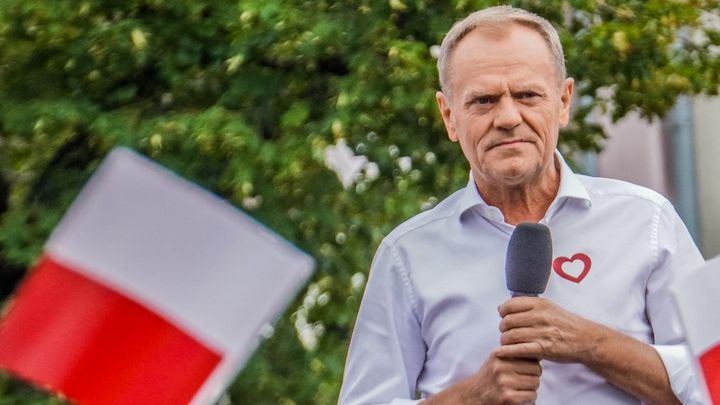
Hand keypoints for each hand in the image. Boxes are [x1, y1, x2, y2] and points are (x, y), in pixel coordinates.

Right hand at [423, 349, 540, 404]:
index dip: (532, 362)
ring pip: (535, 383)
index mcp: (499, 354)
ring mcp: (504, 382)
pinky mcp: (508, 397)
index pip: (530, 354)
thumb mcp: (497, 359)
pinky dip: (528, 397)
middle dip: (534, 375)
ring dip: (531, 387)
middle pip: (536, 369)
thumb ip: (513, 352)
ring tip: (520, 387)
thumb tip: (538, 348)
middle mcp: (501, 367)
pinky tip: (519, 396)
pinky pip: (531, 395)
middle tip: (524, 379)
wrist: (474, 395)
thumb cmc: (490, 377)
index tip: (525, 368)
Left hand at [497, 296, 602, 363]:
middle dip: (503, 328)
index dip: (503, 312)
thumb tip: (503, 307)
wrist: (586, 339)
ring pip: (511, 336)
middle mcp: (540, 317)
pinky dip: (507, 351)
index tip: (504, 317)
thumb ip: (529, 306)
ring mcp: (542, 333)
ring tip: (508, 343)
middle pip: (508, 322)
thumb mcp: (549, 307)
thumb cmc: (566, 323)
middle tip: (506, 332)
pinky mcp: (544, 349)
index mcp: (540, 304)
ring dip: (505, 341)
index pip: (509, 305)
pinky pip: (519, 349)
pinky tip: (501, 352)